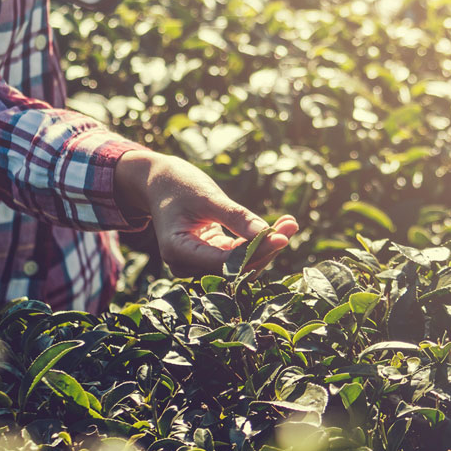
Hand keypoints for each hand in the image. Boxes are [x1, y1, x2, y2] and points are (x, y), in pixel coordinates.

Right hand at [114, 150, 298, 276]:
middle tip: (291, 225)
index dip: (255, 252)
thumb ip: (235, 217)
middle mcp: (185, 265)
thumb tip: (268, 235)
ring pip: (240, 265)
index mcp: (178, 251)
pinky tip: (278, 228)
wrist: (159, 181)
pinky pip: (238, 256)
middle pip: (235, 268)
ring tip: (289, 223)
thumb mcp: (207, 196)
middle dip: (265, 248)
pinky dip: (257, 243)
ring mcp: (197, 263)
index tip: (282, 237)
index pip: (224, 262)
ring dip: (265, 246)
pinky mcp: (208, 257)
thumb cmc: (178, 184)